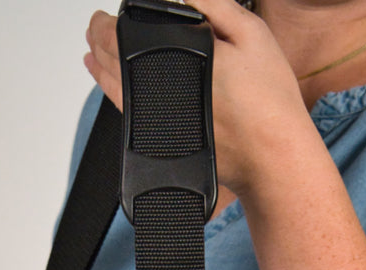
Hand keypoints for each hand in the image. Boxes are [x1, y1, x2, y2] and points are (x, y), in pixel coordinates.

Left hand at [84, 1, 304, 197]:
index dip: (109, 24)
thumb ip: (215, 8)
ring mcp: (158, 120)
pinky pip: (127, 115)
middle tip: (94, 29)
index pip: (126, 36)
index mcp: (178, 60)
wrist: (272, 159)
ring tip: (93, 55)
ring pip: (114, 90)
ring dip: (99, 69)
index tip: (105, 16)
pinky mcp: (163, 142)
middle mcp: (160, 93)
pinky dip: (113, 95)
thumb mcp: (251, 35)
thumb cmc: (269, 103)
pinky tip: (112, 87)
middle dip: (99, 42)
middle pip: (113, 63)